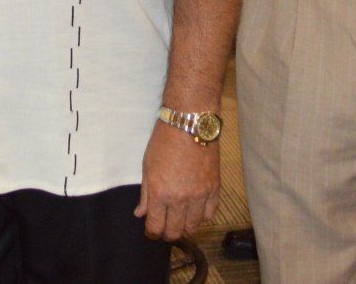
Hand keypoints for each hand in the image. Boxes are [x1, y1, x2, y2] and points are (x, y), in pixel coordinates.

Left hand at [135, 121, 219, 240]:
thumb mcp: (147, 166)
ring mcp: (200, 195)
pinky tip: (196, 209)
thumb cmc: (164, 141)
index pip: (156, 227)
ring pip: (193, 226)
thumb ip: (145, 194)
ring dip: (185, 226)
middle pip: (175, 231)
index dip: (152, 233)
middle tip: (164, 226)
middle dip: (167, 233)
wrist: (190, 122)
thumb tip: (140, 213)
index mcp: (161, 193)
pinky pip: (210, 214)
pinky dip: (202, 215)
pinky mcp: (214, 188)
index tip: (151, 231)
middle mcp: (181, 199)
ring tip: (180, 218)